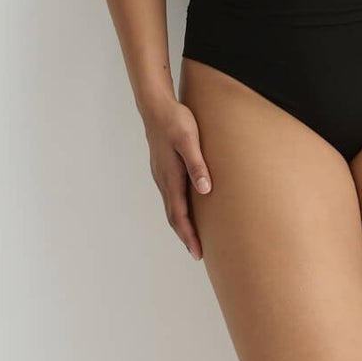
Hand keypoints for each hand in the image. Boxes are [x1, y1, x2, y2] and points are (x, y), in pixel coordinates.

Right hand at [145, 98, 212, 260]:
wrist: (156, 106)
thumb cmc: (175, 121)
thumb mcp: (189, 140)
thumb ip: (197, 164)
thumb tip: (205, 190)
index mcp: (170, 177)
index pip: (179, 215)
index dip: (189, 235)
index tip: (197, 252)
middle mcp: (163, 180)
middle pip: (173, 216)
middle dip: (185, 236)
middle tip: (198, 253)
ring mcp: (161, 176)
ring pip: (171, 207)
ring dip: (182, 225)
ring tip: (194, 238)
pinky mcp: (164, 169)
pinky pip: (171, 197)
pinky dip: (179, 211)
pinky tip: (187, 210)